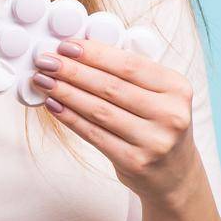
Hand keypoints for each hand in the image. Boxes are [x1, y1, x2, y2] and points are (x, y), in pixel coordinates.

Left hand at [32, 36, 203, 206]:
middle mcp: (170, 114)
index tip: (66, 45)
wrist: (174, 174)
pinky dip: (70, 117)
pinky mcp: (135, 162)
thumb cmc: (158, 125)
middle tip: (46, 61)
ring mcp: (154, 141)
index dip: (94, 53)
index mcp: (177, 88)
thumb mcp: (159, 94)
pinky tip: (53, 104)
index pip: (129, 65)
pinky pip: (94, 134)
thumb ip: (129, 74)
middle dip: (73, 71)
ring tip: (43, 80)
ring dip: (66, 92)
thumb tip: (80, 52)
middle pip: (110, 86)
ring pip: (99, 110)